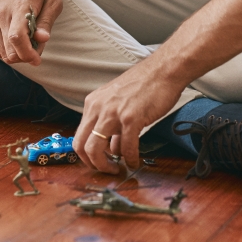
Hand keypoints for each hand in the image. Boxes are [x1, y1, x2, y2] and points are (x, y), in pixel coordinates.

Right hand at [0, 0, 61, 64]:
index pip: (17, 37)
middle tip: (37, 50)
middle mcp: (1, 12)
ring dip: (16, 55)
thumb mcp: (53, 0)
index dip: (27, 54)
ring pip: (1, 52)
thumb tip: (42, 40)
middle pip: (9, 49)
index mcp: (19, 5)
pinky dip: (6, 51)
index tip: (37, 60)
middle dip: (25, 57)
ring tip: (29, 44)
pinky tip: (18, 42)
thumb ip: (46, 21)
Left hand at [73, 57, 184, 173]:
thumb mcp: (118, 102)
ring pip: (96, 149)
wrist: (163, 71)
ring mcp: (113, 113)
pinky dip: (129, 159)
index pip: (78, 136)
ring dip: (106, 165)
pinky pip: (125, 147)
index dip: (86, 155)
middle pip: (82, 145)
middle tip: (106, 170)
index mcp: (93, 103)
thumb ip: (111, 124)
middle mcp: (98, 108)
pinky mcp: (131, 118)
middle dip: (93, 164)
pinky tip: (135, 161)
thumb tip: (112, 148)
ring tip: (119, 168)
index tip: (97, 162)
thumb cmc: (144, 85)